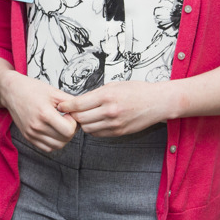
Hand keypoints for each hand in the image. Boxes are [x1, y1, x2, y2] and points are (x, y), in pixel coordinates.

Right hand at [1, 71, 77, 151]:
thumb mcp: (54, 92)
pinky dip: (54, 142)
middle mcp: (37, 126)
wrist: (12, 91)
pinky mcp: (28, 137)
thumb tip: (83, 111)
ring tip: (60, 125)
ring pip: (57, 146)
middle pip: (65, 139)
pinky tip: (53, 131)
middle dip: (70, 130)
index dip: (74, 123)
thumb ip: (70, 102)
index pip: (69, 130)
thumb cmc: (32, 89)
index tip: (70, 115)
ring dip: (63, 138)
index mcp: (44, 114)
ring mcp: (31, 133)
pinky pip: (47, 148)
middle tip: (67, 119)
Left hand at [58, 79, 179, 136]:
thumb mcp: (114, 85)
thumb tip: (78, 101)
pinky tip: (95, 121)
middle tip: (70, 111)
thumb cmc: (137, 90)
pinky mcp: (119, 133)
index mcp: (106, 96)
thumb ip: (96, 94)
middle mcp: (109, 111)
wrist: (158, 102)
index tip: (61, 106)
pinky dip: (93, 128)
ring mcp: (114, 124)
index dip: (66, 106)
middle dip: (73, 115)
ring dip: (83, 123)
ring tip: (84, 116)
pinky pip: (98, 134)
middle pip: (79, 118)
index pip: (77, 104)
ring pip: (87, 128)